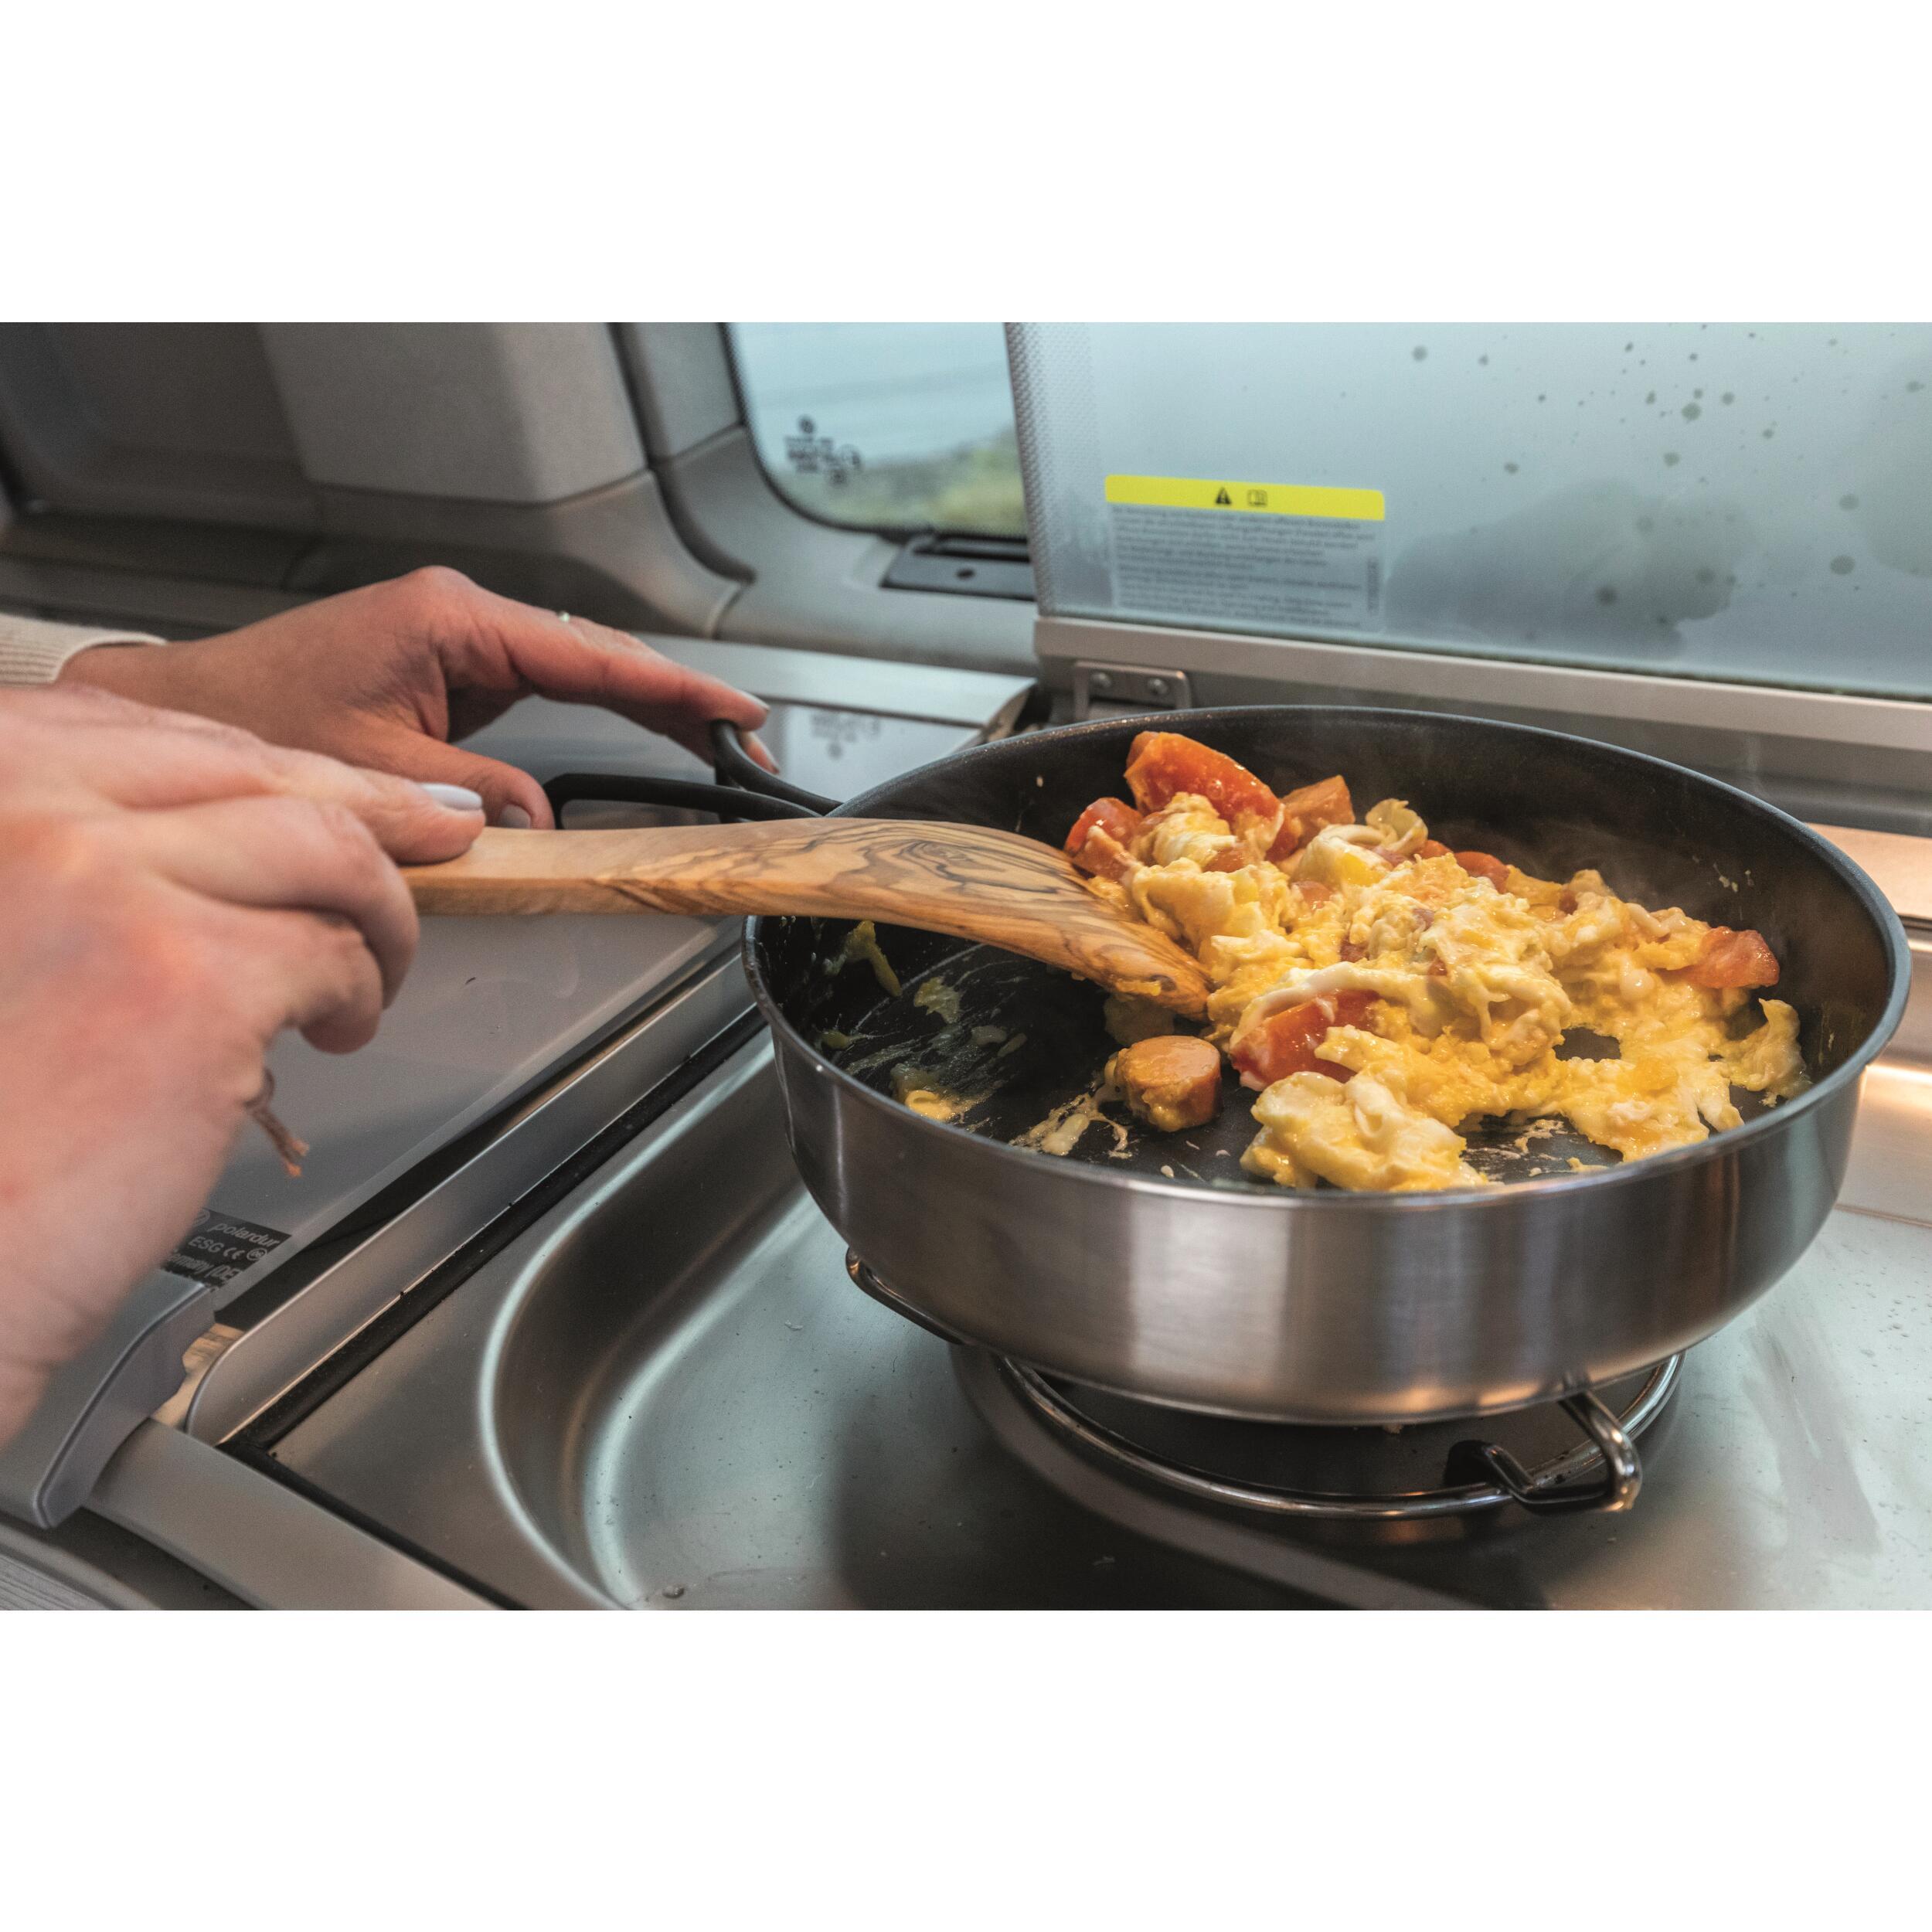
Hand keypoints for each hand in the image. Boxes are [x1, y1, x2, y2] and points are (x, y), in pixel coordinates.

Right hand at [0, 684, 483, 1447]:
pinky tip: (340, 1034)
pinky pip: (332, 951)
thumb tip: (210, 824)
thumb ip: (70, 860)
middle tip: (437, 825)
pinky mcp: (192, 978)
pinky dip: (359, 992)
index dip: (254, 759)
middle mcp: (28, 810)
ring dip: (380, 906)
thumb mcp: (1, 932)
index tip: (321, 780)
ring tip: (381, 963)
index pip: (141, 728)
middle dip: (363, 801)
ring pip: (322, 845)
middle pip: (246, 768)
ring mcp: (110, 883)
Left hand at [59, 567, 774, 828]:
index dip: (672, 690)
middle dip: (677, 700)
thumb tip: (539, 824)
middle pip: (601, 656)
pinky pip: (546, 690)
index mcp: (453, 622)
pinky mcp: (451, 668)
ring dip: (645, 708)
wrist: (188, 711)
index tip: (733, 714)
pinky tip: (640, 736)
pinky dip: (598, 714)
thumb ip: (470, 797)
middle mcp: (463, 619)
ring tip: (711, 746)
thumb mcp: (374, 773)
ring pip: (580, 672)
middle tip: (744, 743)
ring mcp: (460, 641)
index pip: (591, 656)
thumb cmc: (257, 720)